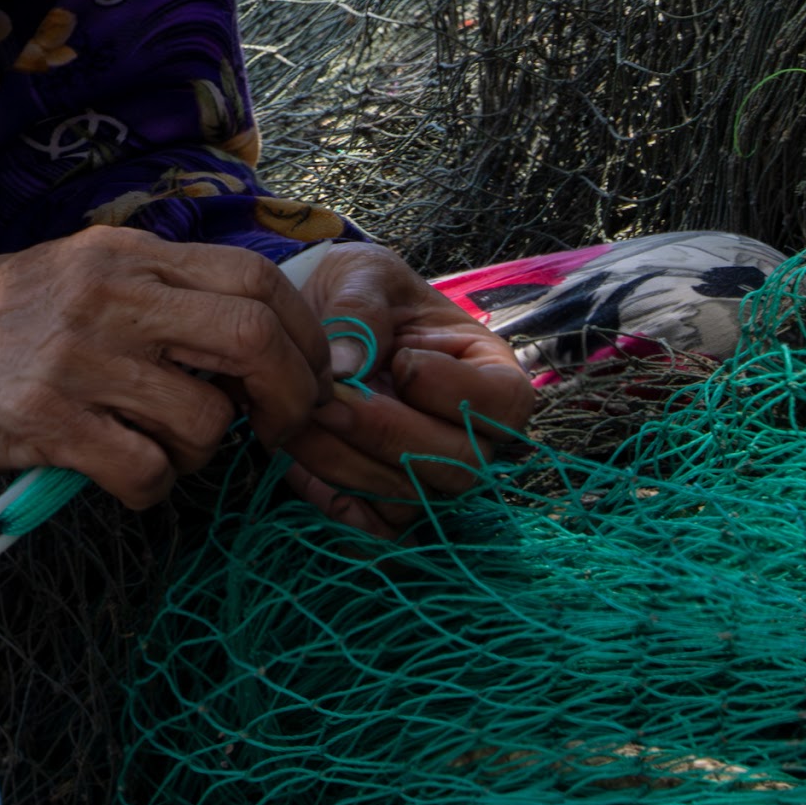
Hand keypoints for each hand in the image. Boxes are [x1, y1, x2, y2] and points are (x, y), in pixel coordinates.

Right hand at [0, 226, 329, 507]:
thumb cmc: (7, 320)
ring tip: (168, 449)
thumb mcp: (87, 271)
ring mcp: (80, 361)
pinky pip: (146, 473)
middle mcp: (110, 297)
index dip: (305, 333)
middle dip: (290, 396)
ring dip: (205, 454)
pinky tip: (126, 476)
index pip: (256, 277)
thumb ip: (166, 292)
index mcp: (128, 254)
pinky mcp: (50, 424)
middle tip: (280, 429)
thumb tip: (264, 340)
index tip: (309, 374)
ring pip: (205, 421)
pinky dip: (154, 489)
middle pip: (252, 338)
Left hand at [274, 242, 536, 532]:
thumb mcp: (362, 275)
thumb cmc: (353, 293)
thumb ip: (361, 309)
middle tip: (328, 400)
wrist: (309, 321)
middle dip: (386, 432)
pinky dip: (336, 500)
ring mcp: (434, 476)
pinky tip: (300, 461)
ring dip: (348, 464)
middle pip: (461, 465)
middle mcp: (476, 436)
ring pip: (413, 500)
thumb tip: (348, 365)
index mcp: (490, 372)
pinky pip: (378, 529)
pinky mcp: (391, 505)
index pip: (505, 405)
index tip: (400, 358)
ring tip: (301, 420)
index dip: (449, 389)